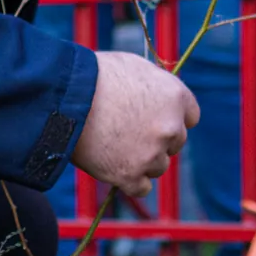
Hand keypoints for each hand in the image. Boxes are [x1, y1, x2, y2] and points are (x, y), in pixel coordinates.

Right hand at [72, 51, 199, 197]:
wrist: (66, 97)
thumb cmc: (95, 76)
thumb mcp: (135, 68)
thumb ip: (155, 88)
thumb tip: (159, 99)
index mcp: (176, 97)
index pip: (190, 117)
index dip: (171, 118)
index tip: (156, 120)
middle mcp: (171, 127)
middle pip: (174, 143)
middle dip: (156, 139)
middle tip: (127, 132)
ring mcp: (152, 154)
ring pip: (158, 166)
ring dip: (142, 161)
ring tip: (113, 146)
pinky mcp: (130, 175)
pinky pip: (141, 187)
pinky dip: (129, 181)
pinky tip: (113, 166)